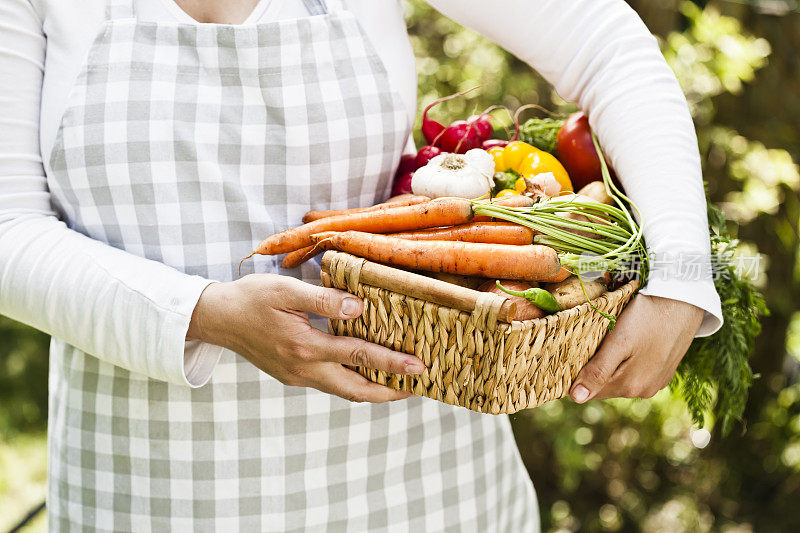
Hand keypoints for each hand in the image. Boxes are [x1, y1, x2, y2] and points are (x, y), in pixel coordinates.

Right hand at [187, 274, 423, 402]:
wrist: (217, 318)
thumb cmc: (251, 298)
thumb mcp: (286, 290)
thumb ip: (324, 299)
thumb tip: (359, 308)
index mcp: (304, 346)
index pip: (358, 355)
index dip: (392, 362)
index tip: (418, 367)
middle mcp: (303, 368)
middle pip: (355, 390)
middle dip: (389, 392)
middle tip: (418, 387)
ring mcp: (297, 376)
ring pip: (343, 391)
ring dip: (372, 391)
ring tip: (399, 384)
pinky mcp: (292, 375)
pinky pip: (329, 384)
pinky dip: (353, 382)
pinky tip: (365, 372)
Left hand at [569, 294, 702, 402]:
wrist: (684, 299)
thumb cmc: (648, 317)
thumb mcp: (618, 341)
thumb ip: (598, 371)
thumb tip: (576, 398)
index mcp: (630, 386)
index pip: (589, 390)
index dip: (578, 374)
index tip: (575, 352)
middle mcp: (644, 391)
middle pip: (604, 385)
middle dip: (594, 368)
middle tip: (593, 340)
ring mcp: (656, 382)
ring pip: (619, 378)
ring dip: (610, 364)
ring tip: (611, 340)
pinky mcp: (663, 372)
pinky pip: (635, 372)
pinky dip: (626, 361)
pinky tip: (629, 343)